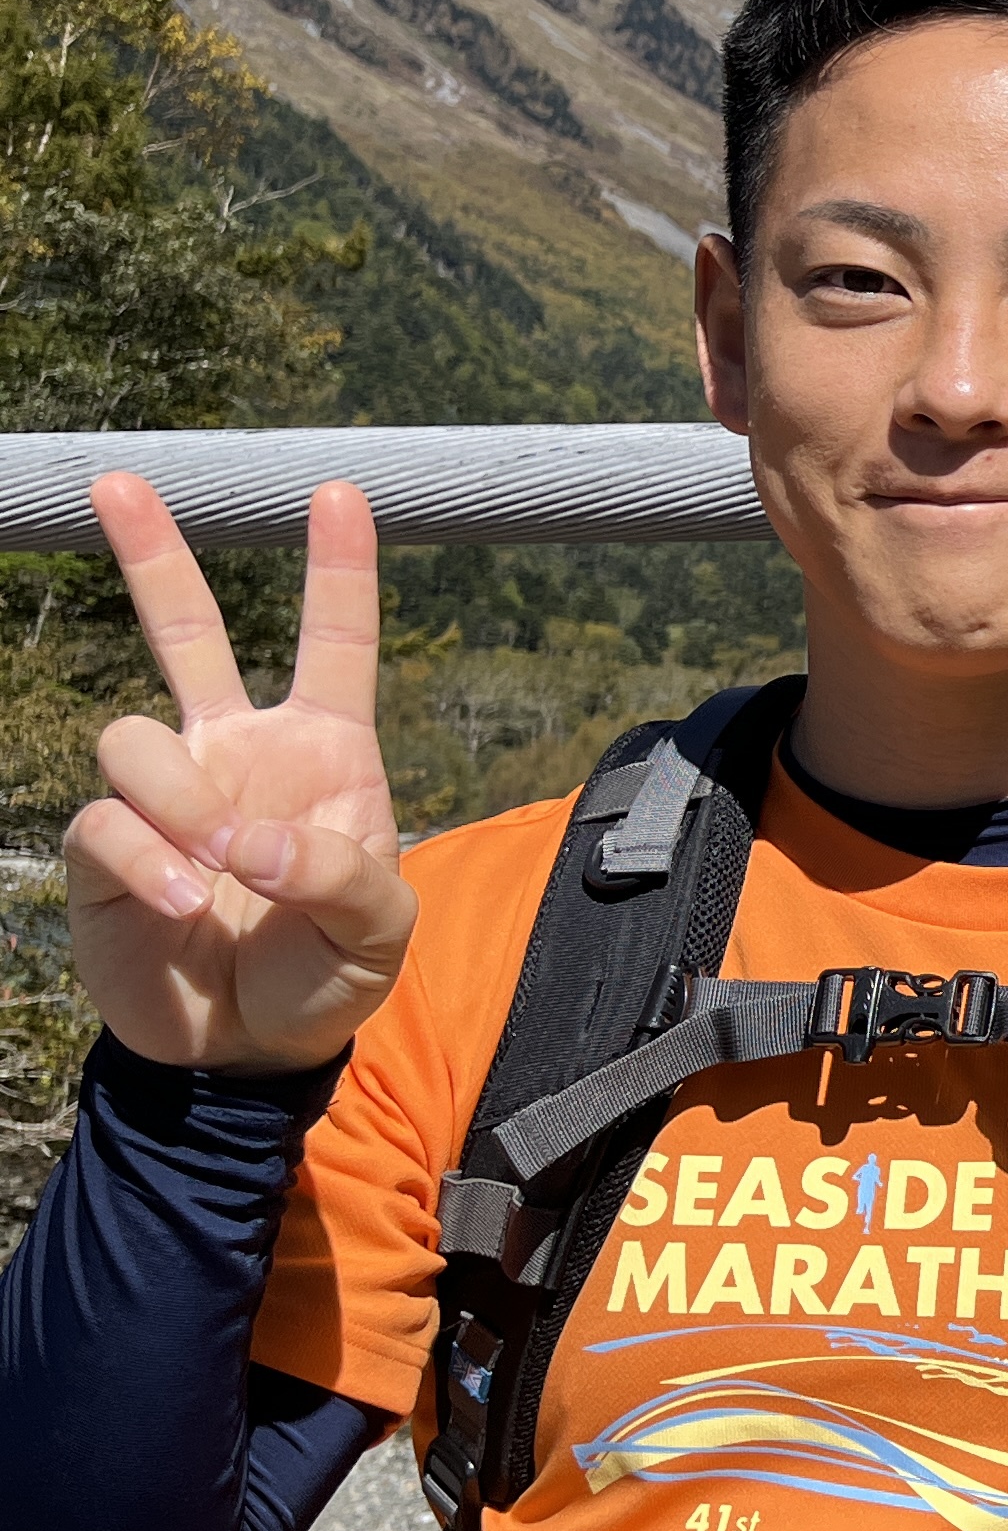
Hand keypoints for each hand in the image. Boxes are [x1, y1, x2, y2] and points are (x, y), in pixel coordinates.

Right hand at [62, 477, 416, 1075]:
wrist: (252, 1051)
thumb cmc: (330, 975)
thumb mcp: (379, 933)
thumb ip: (338, 877)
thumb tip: (252, 837)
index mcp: (325, 754)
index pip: (334, 644)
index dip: (338, 570)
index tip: (338, 491)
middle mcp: (237, 753)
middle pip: (189, 632)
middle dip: (153, 555)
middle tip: (117, 480)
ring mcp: (166, 795)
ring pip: (133, 736)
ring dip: (178, 800)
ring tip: (215, 868)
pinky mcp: (107, 850)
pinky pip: (104, 819)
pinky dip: (144, 858)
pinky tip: (180, 901)